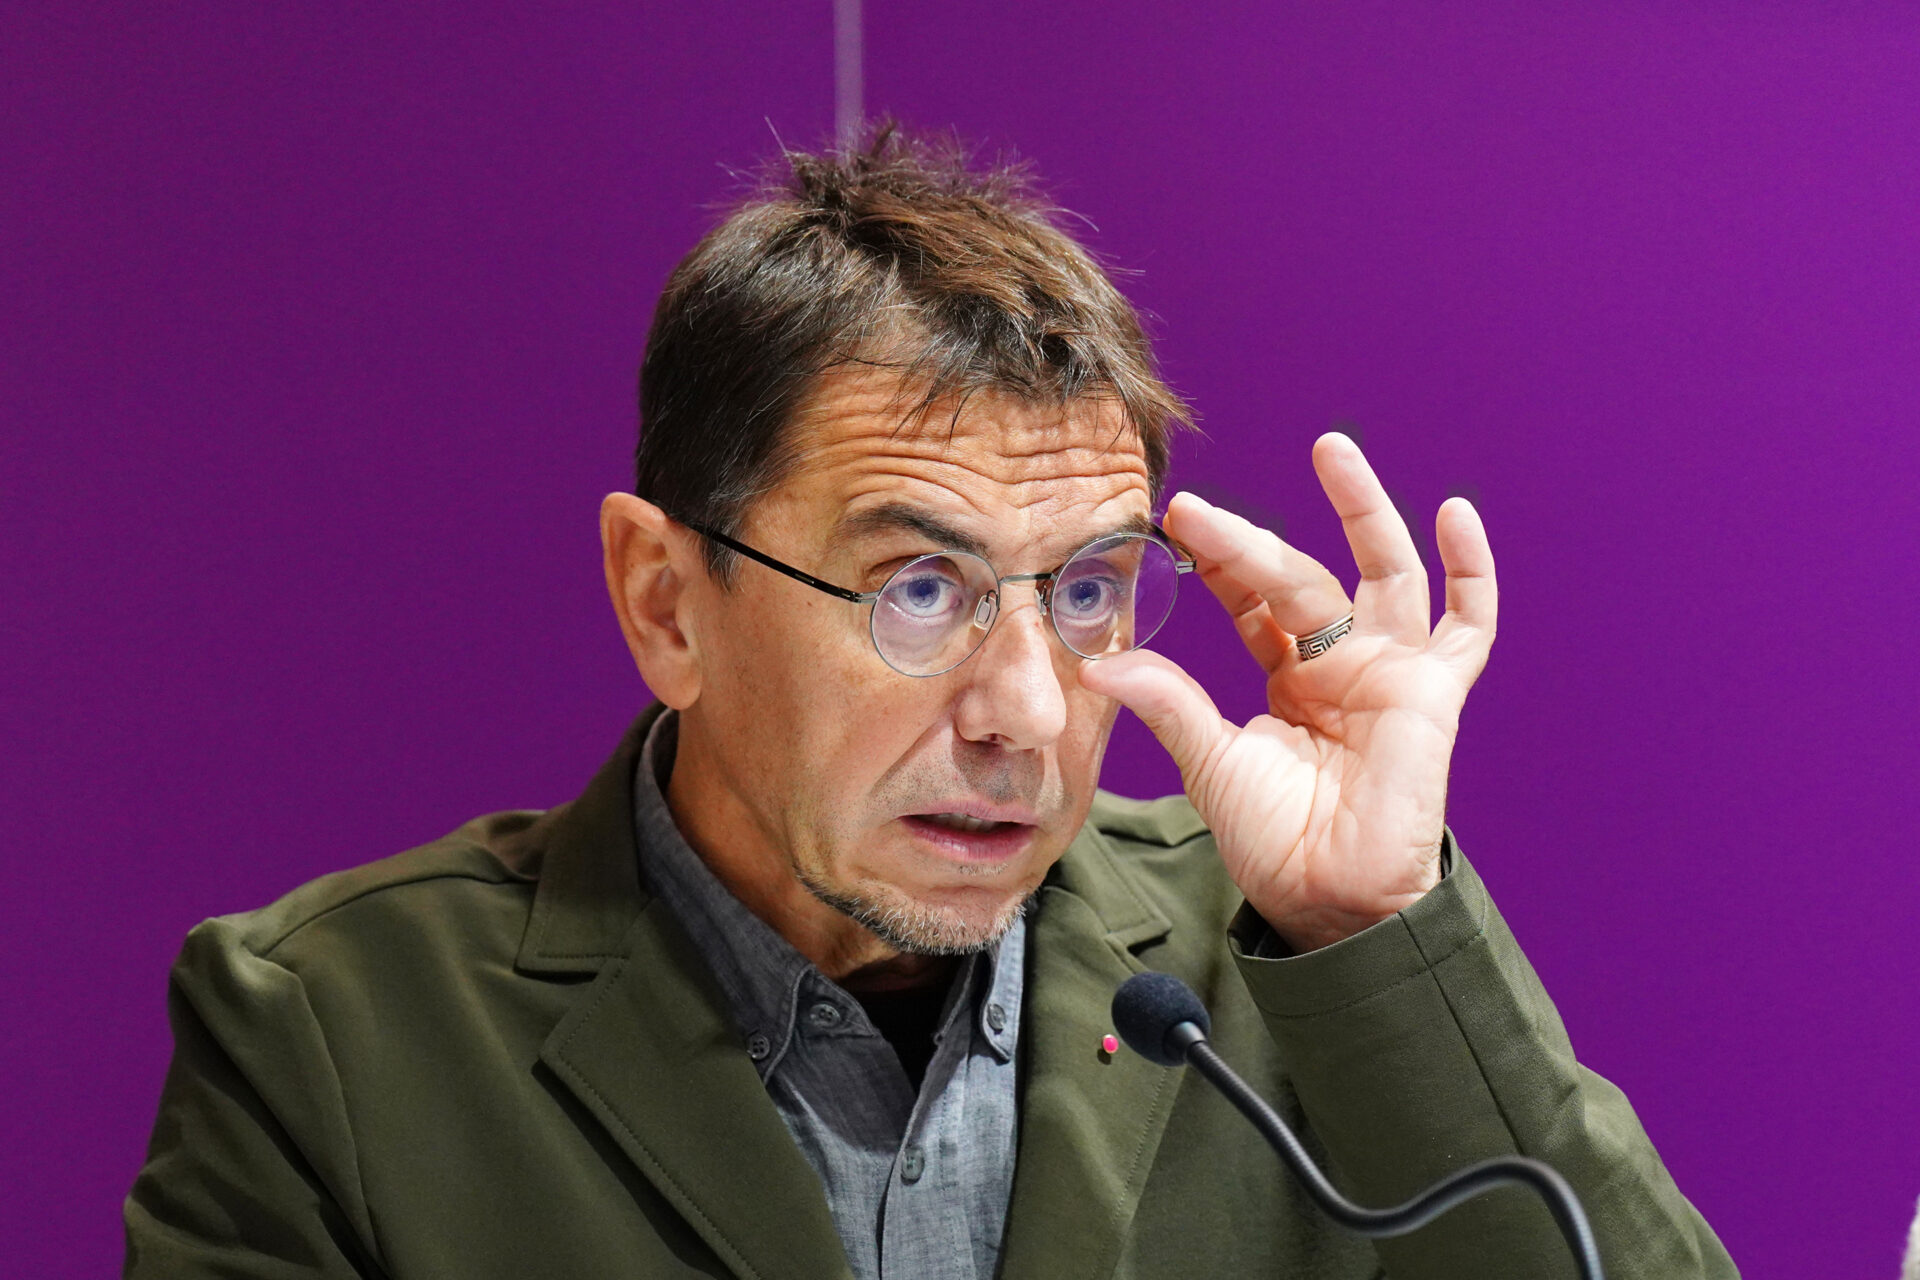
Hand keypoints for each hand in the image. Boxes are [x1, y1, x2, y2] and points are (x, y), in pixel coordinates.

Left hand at [1077, 433, 1497, 951]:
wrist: (1330, 900)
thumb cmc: (1276, 842)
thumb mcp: (1211, 762)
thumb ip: (1168, 704)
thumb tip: (1098, 666)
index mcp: (1288, 678)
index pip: (1252, 601)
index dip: (1219, 561)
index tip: (1177, 520)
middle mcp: (1339, 663)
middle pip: (1299, 577)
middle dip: (1253, 539)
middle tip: (1201, 507)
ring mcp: (1390, 671)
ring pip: (1383, 571)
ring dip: (1363, 509)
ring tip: (1332, 450)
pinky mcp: (1433, 691)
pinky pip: (1468, 622)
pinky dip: (1470, 568)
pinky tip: (1454, 512)